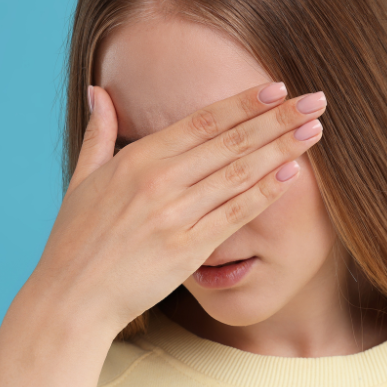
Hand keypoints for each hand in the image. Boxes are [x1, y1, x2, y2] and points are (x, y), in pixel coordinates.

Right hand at [30, 80, 326, 333]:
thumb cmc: (75, 240)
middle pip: (230, 141)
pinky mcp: (187, 250)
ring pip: (239, 173)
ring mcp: (175, 216)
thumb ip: (99, 132)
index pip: (202, 121)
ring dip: (281, 149)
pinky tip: (292, 174)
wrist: (71, 299)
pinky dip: (264, 193)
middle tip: (315, 100)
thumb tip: (99, 91)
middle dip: (277, 118)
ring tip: (315, 130)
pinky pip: (234, 216)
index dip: (244, 103)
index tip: (277, 87)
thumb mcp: (82, 179)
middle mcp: (159, 182)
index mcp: (137, 159)